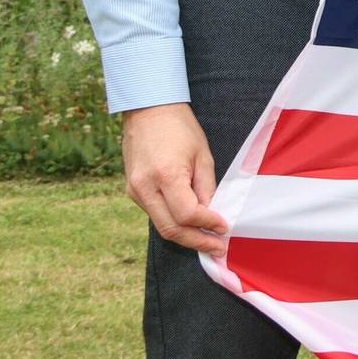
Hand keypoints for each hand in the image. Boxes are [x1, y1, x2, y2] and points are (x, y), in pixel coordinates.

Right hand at [121, 102, 228, 256]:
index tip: (225, 229)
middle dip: (196, 242)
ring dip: (185, 235)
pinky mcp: (132, 190)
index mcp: (166, 176)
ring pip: (161, 225)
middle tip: (217, 248)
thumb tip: (213, 214)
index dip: (208, 225)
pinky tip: (191, 225)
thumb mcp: (203, 155)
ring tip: (208, 241)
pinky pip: (155, 213)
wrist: (149, 110)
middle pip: (171, 229)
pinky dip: (173, 222)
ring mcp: (134, 191)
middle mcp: (145, 188)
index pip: (188, 214)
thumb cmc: (180, 128)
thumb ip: (206, 188)